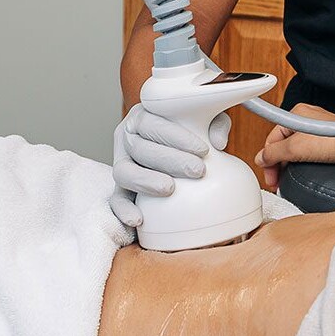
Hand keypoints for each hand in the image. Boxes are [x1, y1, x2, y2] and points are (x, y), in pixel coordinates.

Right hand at [109, 105, 231, 228]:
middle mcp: (126, 137)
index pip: (151, 123)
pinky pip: (116, 199)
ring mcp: (121, 162)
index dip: (176, 137)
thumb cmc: (191, 126)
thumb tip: (219, 143)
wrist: (177, 141)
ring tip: (170, 189)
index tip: (203, 149)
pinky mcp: (120, 187)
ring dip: (146, 181)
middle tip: (198, 171)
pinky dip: (123, 210)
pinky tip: (138, 219)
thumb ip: (215, 124)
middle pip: (139, 148)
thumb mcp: (205, 118)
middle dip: (170, 160)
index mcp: (142, 115)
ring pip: (124, 172)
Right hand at [254, 103, 334, 190]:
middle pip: (283, 143)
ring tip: (291, 177)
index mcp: (296, 112)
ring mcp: (318, 126)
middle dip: (279, 164)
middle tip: (279, 181)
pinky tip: (305, 169)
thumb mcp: (294, 148)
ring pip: (295, 147)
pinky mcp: (328, 136)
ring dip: (290, 164)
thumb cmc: (333, 140)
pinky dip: (303, 160)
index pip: (272, 138)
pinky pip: (308, 149)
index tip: (271, 177)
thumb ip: (273, 153)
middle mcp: (307, 116)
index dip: (268, 160)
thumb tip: (261, 158)